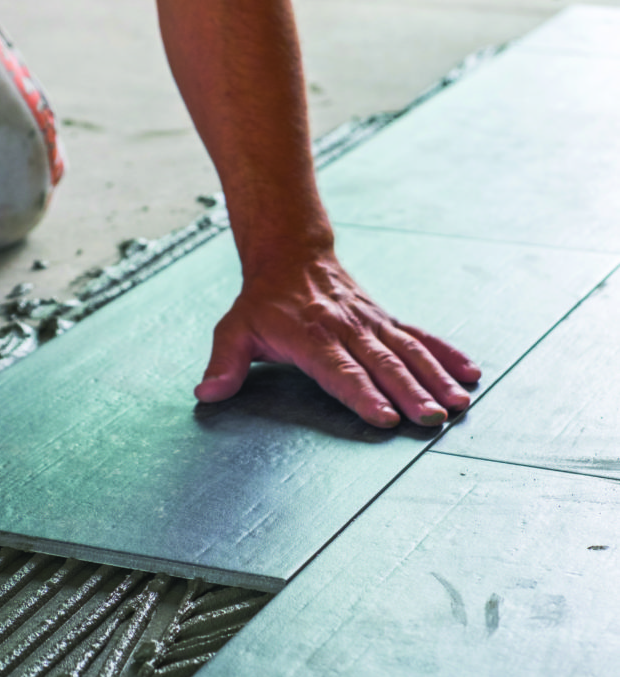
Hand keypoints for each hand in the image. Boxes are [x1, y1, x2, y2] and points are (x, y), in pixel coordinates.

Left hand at [195, 252, 480, 427]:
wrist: (292, 256)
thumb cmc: (263, 303)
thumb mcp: (234, 328)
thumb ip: (223, 362)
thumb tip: (206, 393)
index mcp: (311, 337)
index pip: (339, 370)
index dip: (361, 394)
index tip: (383, 417)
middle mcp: (347, 330)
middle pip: (382, 365)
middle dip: (409, 394)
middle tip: (431, 420)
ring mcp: (372, 324)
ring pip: (409, 352)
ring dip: (435, 379)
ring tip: (458, 404)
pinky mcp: (387, 321)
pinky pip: (421, 337)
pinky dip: (447, 354)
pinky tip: (470, 372)